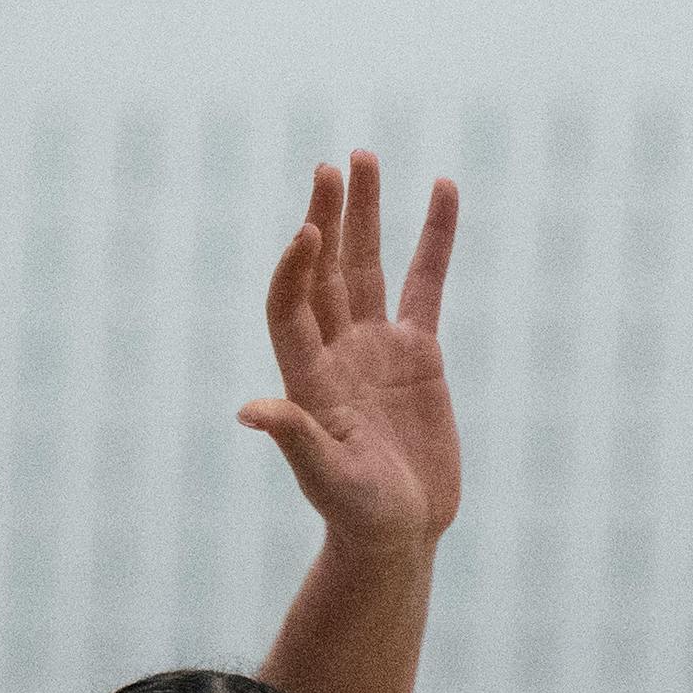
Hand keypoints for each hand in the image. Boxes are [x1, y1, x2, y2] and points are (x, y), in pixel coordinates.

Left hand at [239, 153, 460, 552]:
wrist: (398, 534)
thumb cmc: (359, 517)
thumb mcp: (328, 481)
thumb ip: (296, 441)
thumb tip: (250, 412)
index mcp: (308, 380)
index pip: (291, 308)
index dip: (294, 269)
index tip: (307, 230)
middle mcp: (336, 353)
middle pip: (324, 272)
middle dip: (326, 218)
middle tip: (331, 166)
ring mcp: (375, 348)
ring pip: (366, 266)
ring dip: (365, 214)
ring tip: (363, 157)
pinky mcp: (417, 354)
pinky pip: (425, 284)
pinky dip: (434, 239)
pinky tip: (442, 191)